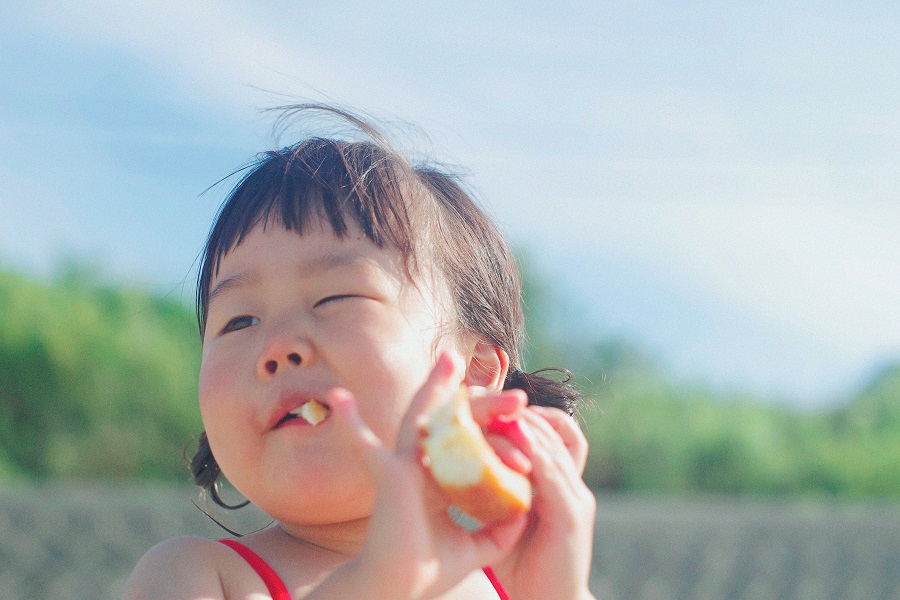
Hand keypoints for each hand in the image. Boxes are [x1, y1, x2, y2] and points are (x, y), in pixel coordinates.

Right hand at [321, 353, 528, 599]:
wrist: (397, 588)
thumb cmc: (427, 572)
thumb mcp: (475, 549)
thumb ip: (500, 532)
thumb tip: (525, 513)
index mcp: (440, 480)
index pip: (470, 445)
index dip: (496, 433)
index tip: (523, 421)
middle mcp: (420, 466)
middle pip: (453, 425)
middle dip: (483, 405)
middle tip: (516, 392)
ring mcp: (401, 466)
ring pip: (422, 420)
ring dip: (436, 389)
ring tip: (450, 360)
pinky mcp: (386, 475)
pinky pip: (368, 445)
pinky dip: (351, 424)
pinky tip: (340, 399)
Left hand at [484, 402, 596, 599]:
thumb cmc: (522, 566)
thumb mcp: (505, 519)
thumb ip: (493, 490)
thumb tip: (459, 465)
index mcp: (558, 484)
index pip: (548, 433)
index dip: (521, 415)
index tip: (485, 402)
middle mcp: (572, 485)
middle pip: (555, 430)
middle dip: (521, 411)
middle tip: (488, 395)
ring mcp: (576, 497)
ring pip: (554, 446)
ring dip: (524, 424)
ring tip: (494, 407)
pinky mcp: (572, 515)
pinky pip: (554, 473)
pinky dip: (533, 451)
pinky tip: (511, 437)